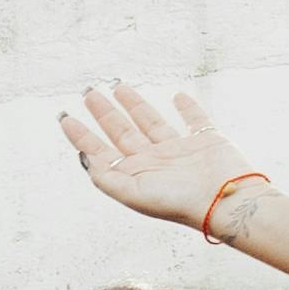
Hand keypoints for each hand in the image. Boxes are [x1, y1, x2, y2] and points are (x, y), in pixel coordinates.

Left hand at [57, 80, 257, 233]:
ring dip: (135, 104)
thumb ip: (106, 177)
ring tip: (119, 87)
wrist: (224, 200)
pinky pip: (195, 119)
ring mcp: (179, 150)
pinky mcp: (206, 140)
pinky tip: (178, 96)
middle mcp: (153, 161)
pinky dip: (188, 107)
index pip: (101, 150)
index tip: (65, 117)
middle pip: (122, 131)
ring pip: (151, 121)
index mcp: (134, 174)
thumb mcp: (132, 193)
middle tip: (89, 92)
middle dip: (104, 113)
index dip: (82, 135)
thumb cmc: (178, 202)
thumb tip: (85, 157)